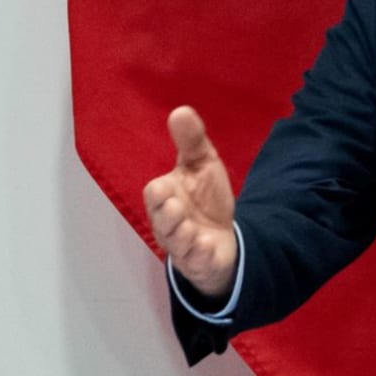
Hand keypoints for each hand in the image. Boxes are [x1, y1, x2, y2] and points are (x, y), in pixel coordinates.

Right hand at [142, 106, 238, 298]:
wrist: (221, 238)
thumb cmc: (204, 199)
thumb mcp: (201, 165)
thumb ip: (191, 141)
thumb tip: (180, 110)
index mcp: (166, 199)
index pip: (154, 195)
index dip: (160, 193)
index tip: (167, 187)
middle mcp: (169, 225)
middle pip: (161, 222)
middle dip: (168, 216)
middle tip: (177, 207)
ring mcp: (183, 247)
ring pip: (176, 245)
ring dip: (184, 236)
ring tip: (194, 231)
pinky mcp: (199, 264)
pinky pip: (196, 263)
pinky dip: (200, 256)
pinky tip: (207, 246)